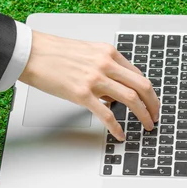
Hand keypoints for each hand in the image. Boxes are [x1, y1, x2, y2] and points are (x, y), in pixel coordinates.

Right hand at [18, 30, 159, 140]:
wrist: (32, 53)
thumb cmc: (55, 53)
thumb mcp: (87, 53)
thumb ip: (104, 67)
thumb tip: (114, 91)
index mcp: (108, 52)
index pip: (138, 74)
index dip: (148, 91)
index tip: (151, 102)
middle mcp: (105, 64)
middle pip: (142, 86)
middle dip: (153, 105)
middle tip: (155, 116)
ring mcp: (95, 79)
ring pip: (131, 100)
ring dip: (143, 116)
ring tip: (146, 126)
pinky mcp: (82, 94)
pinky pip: (107, 115)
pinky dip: (117, 128)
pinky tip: (120, 134)